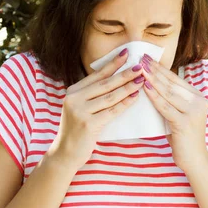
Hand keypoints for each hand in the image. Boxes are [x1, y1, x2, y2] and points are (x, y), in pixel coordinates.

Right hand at [47, 50, 144, 172]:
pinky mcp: (88, 124)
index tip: (127, 53)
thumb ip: (93, 95)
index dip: (112, 63)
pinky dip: (125, 104)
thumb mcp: (80, 108)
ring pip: (110, 96)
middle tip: (140, 66)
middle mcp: (74, 98)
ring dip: (128, 87)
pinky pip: (111, 111)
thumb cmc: (78, 130)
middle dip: (124, 74)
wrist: (65, 153)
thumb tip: (116, 79)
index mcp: (73, 91)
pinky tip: (135, 98)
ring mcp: (80, 111)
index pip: (97, 74)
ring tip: (142, 80)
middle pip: (105, 83)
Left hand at [139, 54, 207, 170]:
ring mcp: (193, 112)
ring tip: (140, 69)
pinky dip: (154, 96)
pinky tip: (144, 88)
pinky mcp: (185, 123)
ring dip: (153, 79)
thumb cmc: (183, 138)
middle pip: (172, 83)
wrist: (195, 160)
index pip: (176, 79)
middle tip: (141, 58)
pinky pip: (166, 107)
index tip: (147, 59)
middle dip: (155, 70)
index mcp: (198, 97)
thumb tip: (152, 84)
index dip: (161, 68)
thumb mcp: (179, 114)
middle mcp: (199, 101)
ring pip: (168, 92)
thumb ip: (171, 101)